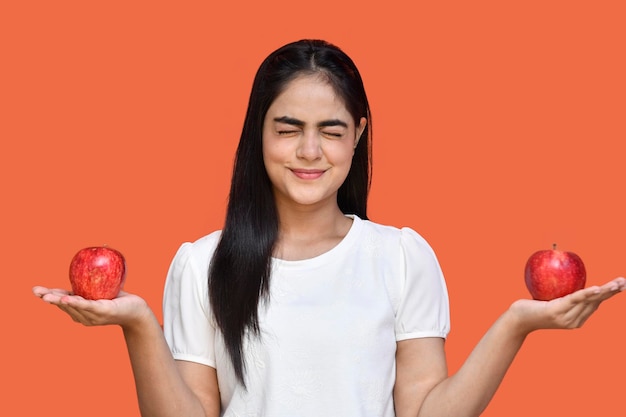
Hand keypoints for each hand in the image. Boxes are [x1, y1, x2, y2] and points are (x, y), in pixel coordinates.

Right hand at [32, 286, 151, 328]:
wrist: (137, 312)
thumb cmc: (121, 299)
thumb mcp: (105, 288)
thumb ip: (97, 276)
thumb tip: (101, 245)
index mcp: (82, 310)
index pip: (63, 302)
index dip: (50, 296)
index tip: (37, 290)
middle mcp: (84, 316)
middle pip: (64, 305)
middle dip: (49, 298)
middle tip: (37, 292)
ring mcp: (92, 316)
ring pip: (73, 306)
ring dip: (59, 300)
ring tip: (47, 296)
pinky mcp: (102, 312)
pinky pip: (87, 306)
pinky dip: (75, 302)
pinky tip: (66, 298)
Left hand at [509, 277, 625, 334]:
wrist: (516, 320)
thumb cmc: (530, 308)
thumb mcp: (548, 301)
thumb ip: (559, 295)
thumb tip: (566, 277)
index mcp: (575, 320)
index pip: (594, 304)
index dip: (608, 294)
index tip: (619, 285)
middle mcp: (574, 321)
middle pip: (596, 303)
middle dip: (612, 292)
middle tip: (625, 282)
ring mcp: (566, 317)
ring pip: (589, 301)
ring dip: (605, 291)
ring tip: (618, 284)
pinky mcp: (557, 312)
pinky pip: (575, 299)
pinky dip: (587, 293)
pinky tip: (597, 288)